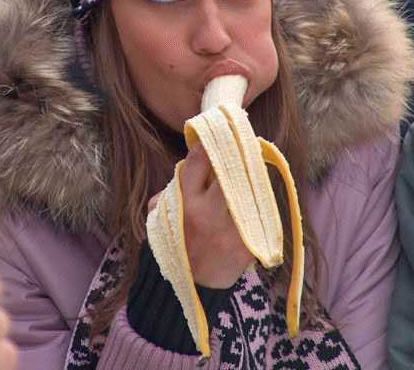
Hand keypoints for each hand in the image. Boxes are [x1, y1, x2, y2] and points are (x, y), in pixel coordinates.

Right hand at [149, 143, 254, 287]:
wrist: (191, 286)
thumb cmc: (177, 242)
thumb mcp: (163, 215)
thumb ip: (172, 190)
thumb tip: (189, 162)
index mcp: (185, 204)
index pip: (198, 163)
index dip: (207, 144)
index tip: (215, 134)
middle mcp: (208, 215)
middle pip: (229, 173)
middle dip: (235, 156)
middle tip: (242, 142)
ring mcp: (230, 232)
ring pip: (247, 192)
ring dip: (251, 177)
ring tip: (255, 163)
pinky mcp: (247, 246)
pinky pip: (258, 216)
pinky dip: (258, 204)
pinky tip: (258, 195)